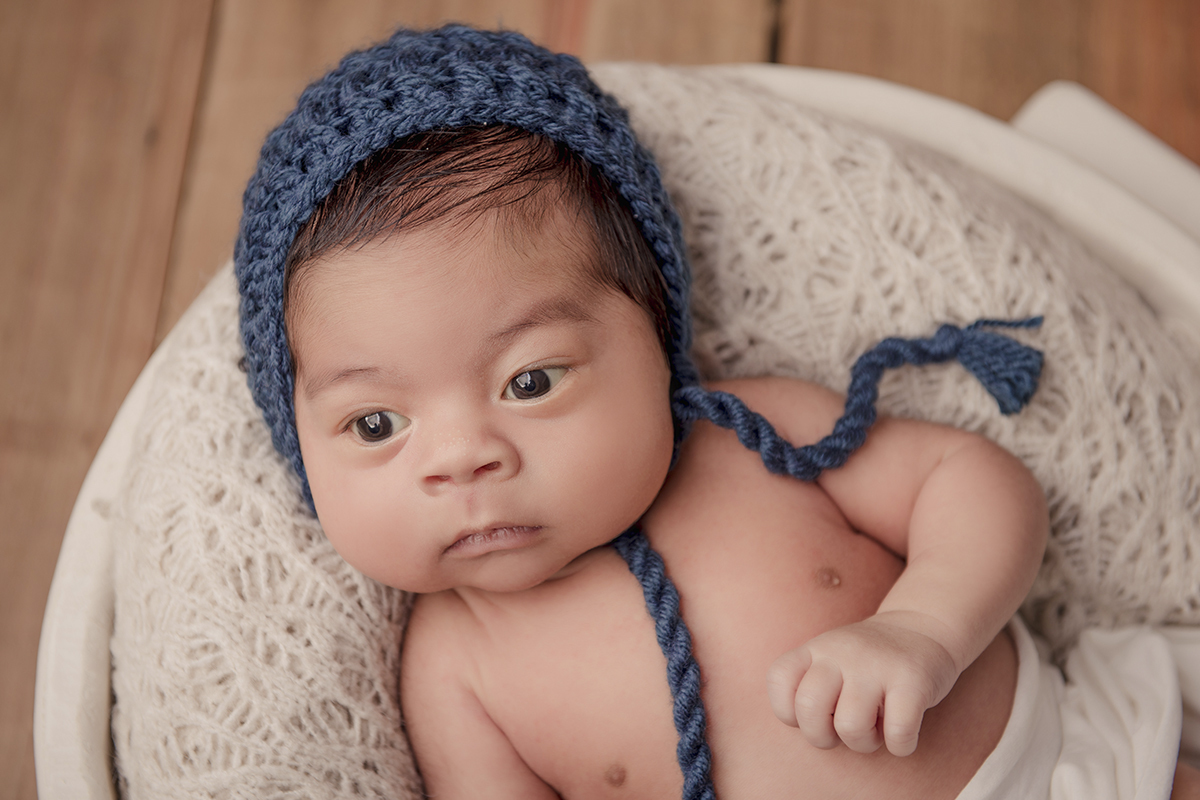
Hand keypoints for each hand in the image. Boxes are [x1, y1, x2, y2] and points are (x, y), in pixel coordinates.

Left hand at [766, 614, 959, 756]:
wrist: (924, 627)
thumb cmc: (870, 662)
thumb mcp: (830, 659)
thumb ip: (809, 686)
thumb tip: (802, 726)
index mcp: (816, 649)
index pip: (779, 679)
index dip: (789, 711)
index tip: (816, 713)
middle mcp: (841, 652)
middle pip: (808, 709)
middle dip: (822, 737)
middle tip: (844, 729)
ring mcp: (876, 665)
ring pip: (850, 727)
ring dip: (864, 743)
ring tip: (877, 727)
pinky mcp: (913, 681)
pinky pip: (897, 734)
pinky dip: (900, 746)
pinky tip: (902, 731)